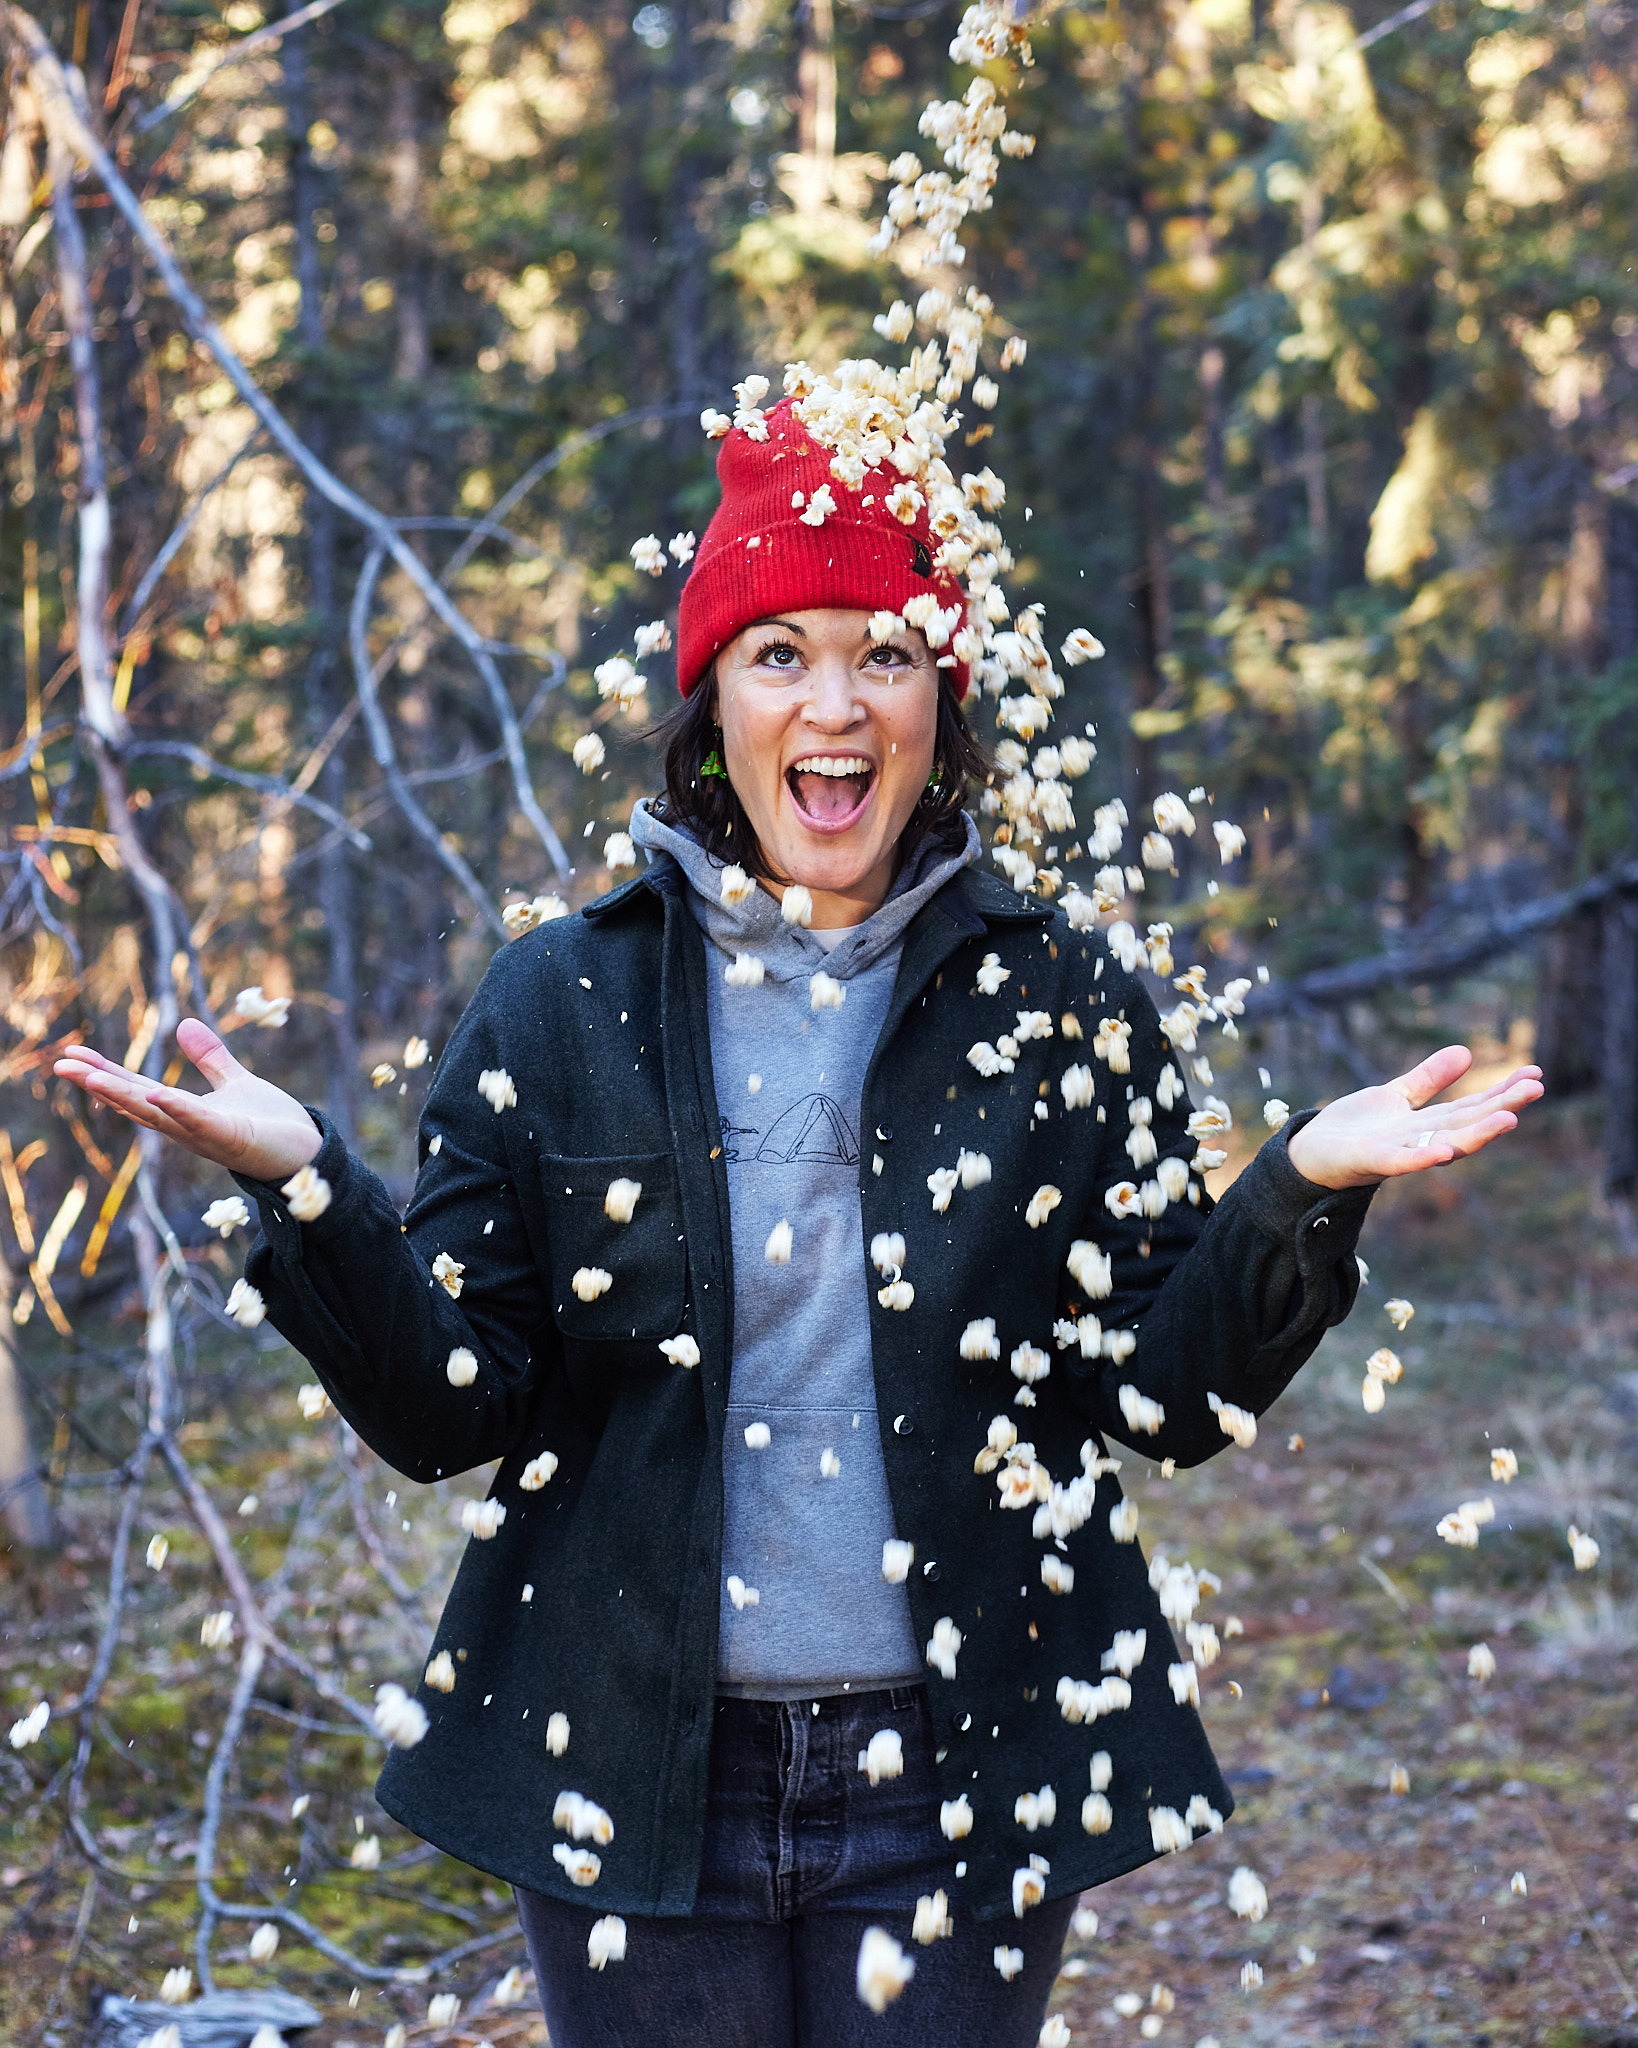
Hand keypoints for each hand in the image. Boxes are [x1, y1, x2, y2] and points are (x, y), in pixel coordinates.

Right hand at [54, 1018, 323, 1183]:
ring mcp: (207, 1135)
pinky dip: (179, 1109)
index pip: (137, 1088)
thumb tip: (183, 1024)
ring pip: (158, 1114)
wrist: (308, 1155)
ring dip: (124, 1096)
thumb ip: (211, 1058)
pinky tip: (156, 1093)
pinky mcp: (233, 1139)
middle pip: (135, 1102)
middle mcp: (186, 1126)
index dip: (104, 1073)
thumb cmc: (271, 1125)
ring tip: (91, 1078)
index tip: (71, 1055)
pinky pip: (201, 1123)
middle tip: (60, 1065)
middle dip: (98, 1084)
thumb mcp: (235, 1082)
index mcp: (184, 1112)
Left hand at [1283, 1045, 1543, 1191]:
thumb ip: (1428, 1078)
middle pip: (1467, 1123)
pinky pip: (1399, 1162)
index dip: (1503, 1092)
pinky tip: (1441, 1151)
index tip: (1535, 1074)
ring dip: (1476, 1135)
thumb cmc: (1354, 1128)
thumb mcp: (1395, 1096)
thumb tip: (1467, 1052)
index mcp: (1426, 1124)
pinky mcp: (1369, 1161)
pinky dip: (1421, 1158)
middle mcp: (1420, 1140)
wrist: (1310, 1153)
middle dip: (1502, 1108)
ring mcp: (1397, 1152)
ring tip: (1509, 1120)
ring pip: (1444, 1144)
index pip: (1472, 1107)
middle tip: (1537, 1088)